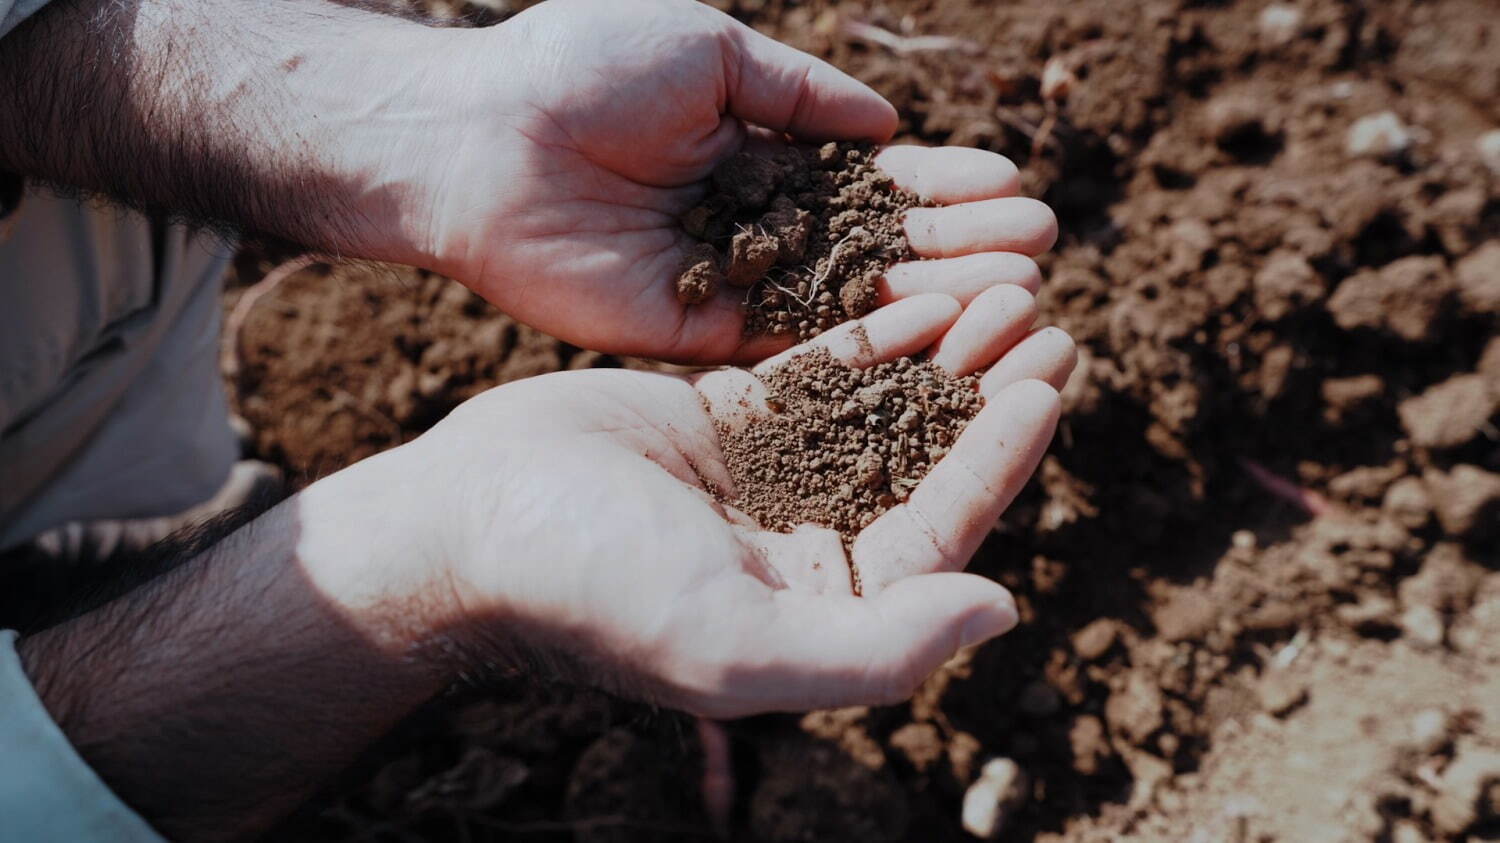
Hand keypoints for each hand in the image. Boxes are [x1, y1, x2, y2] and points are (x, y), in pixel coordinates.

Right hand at [390, 292, 1074, 716]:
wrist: (464, 521)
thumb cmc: (588, 587)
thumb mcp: (734, 640)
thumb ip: (875, 645)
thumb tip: (1003, 609)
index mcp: (819, 610)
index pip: (938, 531)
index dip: (1000, 457)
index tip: (1047, 379)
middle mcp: (802, 549)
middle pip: (920, 463)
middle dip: (986, 392)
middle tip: (1042, 317)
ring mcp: (764, 481)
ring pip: (877, 410)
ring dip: (939, 353)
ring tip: (997, 288)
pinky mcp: (724, 422)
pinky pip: (814, 373)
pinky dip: (865, 335)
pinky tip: (914, 288)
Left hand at [401, 0, 1056, 362]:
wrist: (479, 137)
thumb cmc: (585, 68)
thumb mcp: (711, 49)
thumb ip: (801, 94)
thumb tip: (888, 127)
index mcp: (762, 152)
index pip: (873, 179)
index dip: (943, 185)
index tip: (1013, 188)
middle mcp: (758, 225)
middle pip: (876, 245)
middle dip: (959, 245)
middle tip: (1041, 250)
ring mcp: (731, 284)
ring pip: (847, 301)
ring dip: (932, 299)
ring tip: (1016, 293)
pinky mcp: (696, 336)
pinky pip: (790, 344)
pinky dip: (860, 342)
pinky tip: (931, 338)